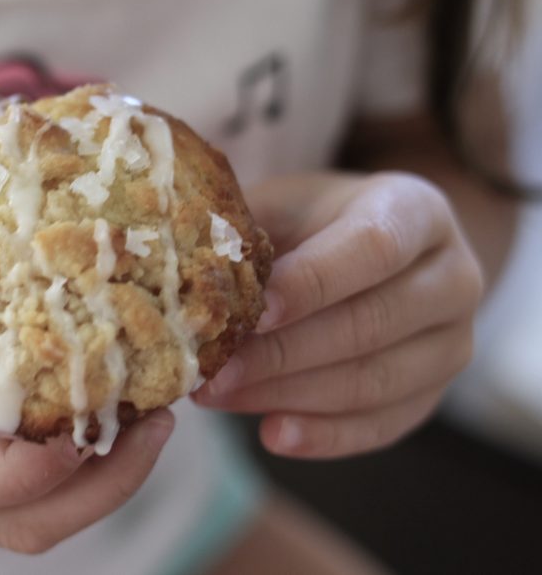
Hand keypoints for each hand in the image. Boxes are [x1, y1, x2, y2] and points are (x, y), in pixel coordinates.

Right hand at [0, 281, 174, 552]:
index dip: (16, 472)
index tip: (76, 432)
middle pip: (22, 525)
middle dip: (101, 487)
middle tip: (157, 421)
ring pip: (44, 521)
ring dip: (114, 481)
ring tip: (159, 417)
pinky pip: (48, 497)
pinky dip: (99, 468)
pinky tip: (130, 412)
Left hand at [193, 172, 482, 458]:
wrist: (372, 252)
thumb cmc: (314, 223)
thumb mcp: (284, 205)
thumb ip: (248, 231)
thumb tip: (186, 267)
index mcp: (416, 210)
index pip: (374, 247)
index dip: (313, 283)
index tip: (253, 311)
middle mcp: (454, 276)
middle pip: (371, 324)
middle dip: (282, 353)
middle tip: (213, 371)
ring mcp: (453, 341)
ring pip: (373, 381)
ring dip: (288, 395)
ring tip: (218, 397)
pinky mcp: (434, 393)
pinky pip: (381, 424)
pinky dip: (324, 435)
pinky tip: (271, 435)